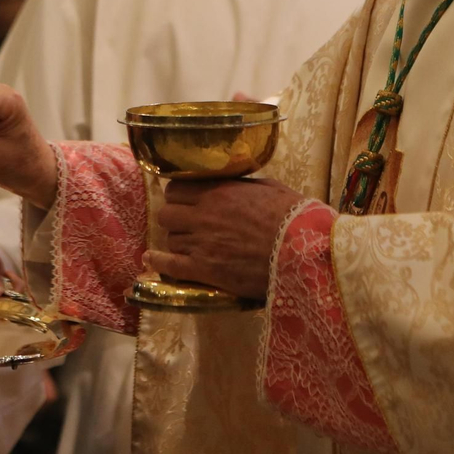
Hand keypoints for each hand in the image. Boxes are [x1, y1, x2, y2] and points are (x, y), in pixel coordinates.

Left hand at [149, 178, 307, 299]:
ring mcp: (201, 242)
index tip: (184, 201)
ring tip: (187, 247)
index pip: (177, 188)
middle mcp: (204, 214)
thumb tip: (233, 183)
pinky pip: (170, 264)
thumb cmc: (293, 218)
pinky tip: (151, 260)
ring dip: (177, 241)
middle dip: (174, 218)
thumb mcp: (270, 188)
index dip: (178, 195)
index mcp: (219, 192)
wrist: (302, 251)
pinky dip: (158, 262)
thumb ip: (243, 185)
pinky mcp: (205, 269)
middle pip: (167, 213)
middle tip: (186, 225)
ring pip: (170, 238)